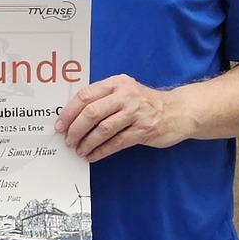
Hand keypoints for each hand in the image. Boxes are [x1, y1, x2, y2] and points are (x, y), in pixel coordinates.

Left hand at [56, 75, 184, 160]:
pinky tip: (93, 156)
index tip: (60, 125)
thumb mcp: (124, 91)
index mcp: (116, 83)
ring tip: (79, 151)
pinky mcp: (143, 130)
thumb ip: (103, 99)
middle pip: (91, 113)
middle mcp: (125, 95)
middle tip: (68, 141)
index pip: (85, 96)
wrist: (178, 110)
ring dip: (87, 142)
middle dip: (75, 129)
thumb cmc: (145, 103)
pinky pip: (116, 142)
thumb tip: (73, 116)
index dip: (69, 112)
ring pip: (103, 129)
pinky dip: (101, 151)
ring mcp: (135, 113)